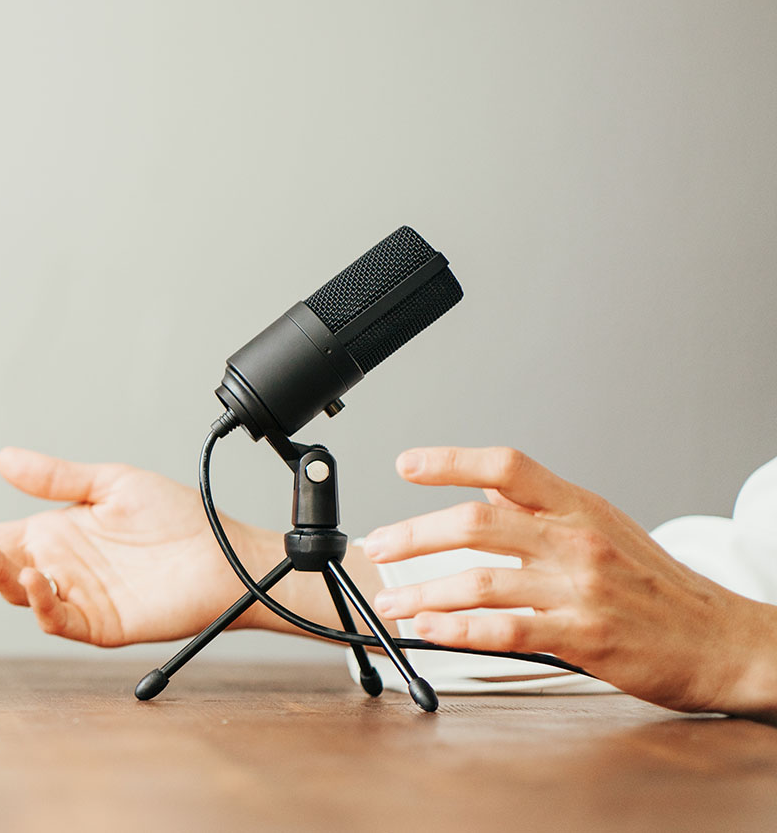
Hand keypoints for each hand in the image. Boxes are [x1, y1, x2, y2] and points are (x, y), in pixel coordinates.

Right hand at [0, 447, 299, 645]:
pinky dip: (41, 602)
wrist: (224, 552)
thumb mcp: (109, 483)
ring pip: (18, 592)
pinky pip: (61, 618)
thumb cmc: (174, 517)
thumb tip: (2, 459)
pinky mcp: (100, 624)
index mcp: (52, 534)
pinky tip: (33, 580)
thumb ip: (57, 478)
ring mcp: (76, 597)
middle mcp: (57, 568)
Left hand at [363, 446, 774, 714]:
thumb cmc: (658, 586)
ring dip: (423, 592)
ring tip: (390, 601)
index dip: (451, 460)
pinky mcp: (583, 638)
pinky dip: (459, 630)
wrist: (723, 640)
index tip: (406, 464)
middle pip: (476, 523)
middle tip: (378, 546)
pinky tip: (429, 631)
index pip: (506, 466)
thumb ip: (540, 509)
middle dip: (415, 535)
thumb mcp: (603, 526)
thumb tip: (484, 491)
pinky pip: (507, 631)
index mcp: (577, 506)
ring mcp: (579, 589)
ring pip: (481, 581)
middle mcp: (575, 540)